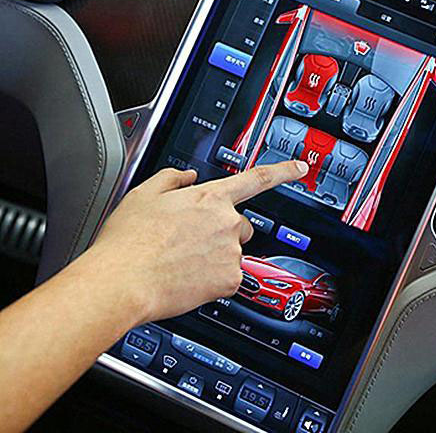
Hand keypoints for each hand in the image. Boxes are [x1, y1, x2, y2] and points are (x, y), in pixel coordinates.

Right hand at [80, 161, 308, 323]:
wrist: (122, 282)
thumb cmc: (128, 242)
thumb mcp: (144, 195)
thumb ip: (172, 179)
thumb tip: (186, 177)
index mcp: (209, 197)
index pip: (256, 178)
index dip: (283, 171)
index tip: (300, 168)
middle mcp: (227, 222)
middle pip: (241, 225)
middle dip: (223, 233)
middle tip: (191, 243)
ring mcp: (232, 252)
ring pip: (232, 254)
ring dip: (215, 258)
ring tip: (181, 263)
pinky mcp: (231, 280)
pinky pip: (229, 279)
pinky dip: (213, 281)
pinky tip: (188, 279)